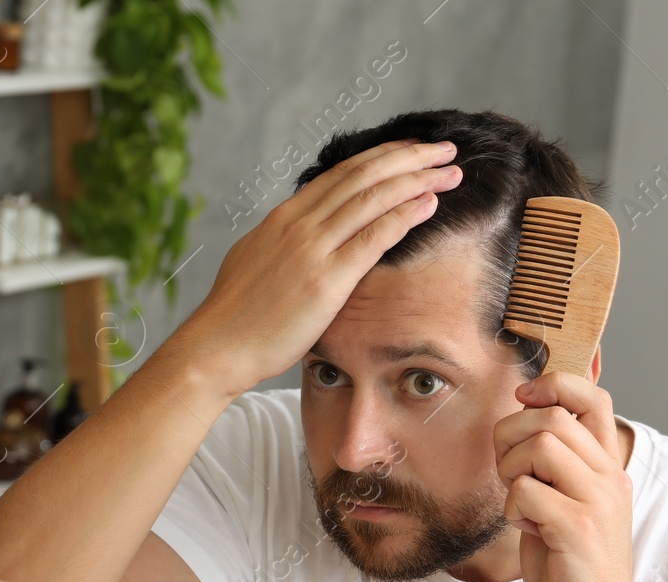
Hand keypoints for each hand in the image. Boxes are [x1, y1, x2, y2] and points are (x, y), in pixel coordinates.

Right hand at [172, 138, 462, 395]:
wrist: (217, 346)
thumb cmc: (237, 315)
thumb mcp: (258, 261)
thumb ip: (284, 243)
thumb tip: (303, 235)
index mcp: (284, 218)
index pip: (342, 174)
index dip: (383, 158)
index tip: (412, 150)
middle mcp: (299, 224)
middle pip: (363, 175)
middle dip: (409, 157)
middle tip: (444, 148)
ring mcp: (312, 249)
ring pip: (373, 198)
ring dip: (417, 179)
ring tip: (450, 171)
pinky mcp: (326, 280)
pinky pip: (373, 237)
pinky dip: (404, 214)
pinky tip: (429, 203)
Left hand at [494, 372, 639, 581]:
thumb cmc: (574, 565)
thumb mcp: (570, 505)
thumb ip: (556, 468)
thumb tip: (521, 424)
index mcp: (609, 467)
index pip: (594, 397)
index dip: (555, 386)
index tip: (525, 400)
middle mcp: (609, 477)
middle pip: (553, 417)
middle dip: (512, 435)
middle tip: (507, 470)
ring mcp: (597, 501)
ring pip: (541, 445)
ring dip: (511, 469)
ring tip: (517, 500)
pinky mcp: (577, 527)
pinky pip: (525, 491)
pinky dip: (511, 507)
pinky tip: (523, 527)